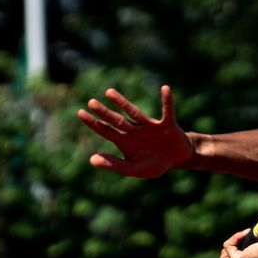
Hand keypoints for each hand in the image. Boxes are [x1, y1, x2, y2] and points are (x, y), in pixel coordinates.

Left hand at [79, 84, 193, 177]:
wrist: (178, 159)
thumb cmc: (154, 164)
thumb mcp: (133, 169)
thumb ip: (115, 165)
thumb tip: (92, 160)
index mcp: (125, 141)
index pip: (106, 130)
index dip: (94, 123)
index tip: (80, 113)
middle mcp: (135, 131)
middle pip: (117, 120)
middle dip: (104, 112)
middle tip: (91, 103)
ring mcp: (150, 126)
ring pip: (134, 113)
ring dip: (122, 103)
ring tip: (109, 92)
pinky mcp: (167, 124)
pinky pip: (167, 111)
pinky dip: (167, 101)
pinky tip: (165, 88)